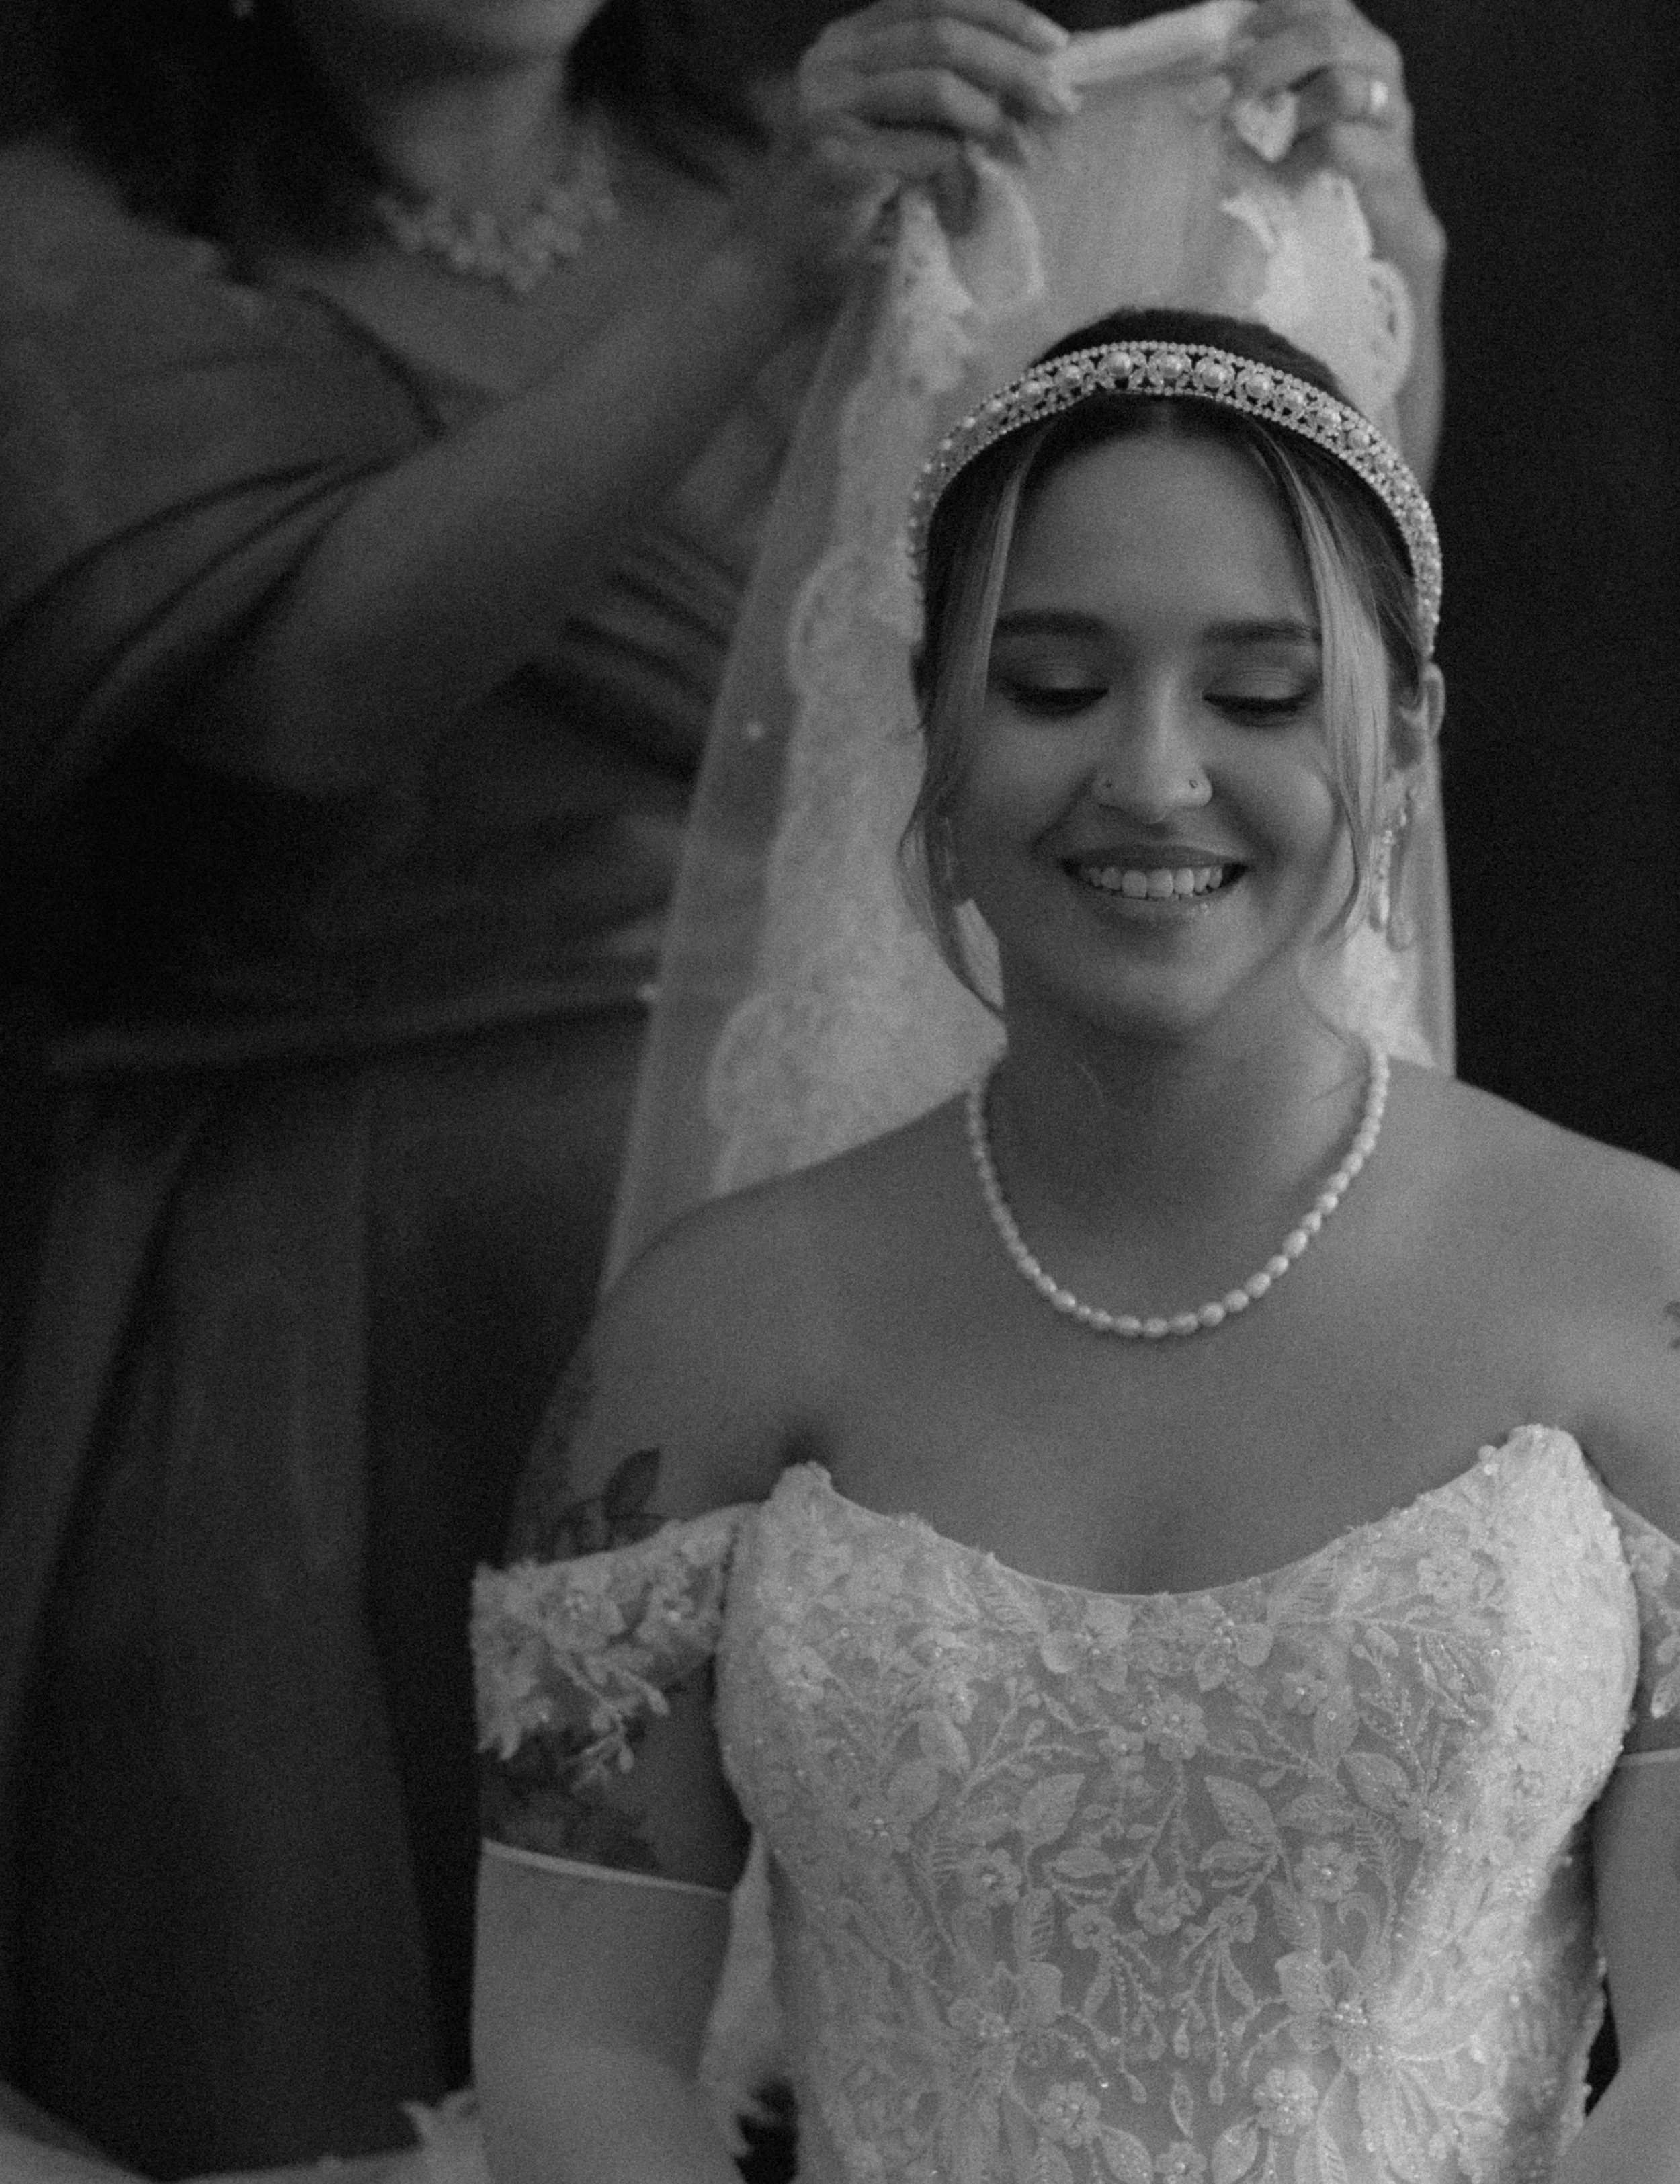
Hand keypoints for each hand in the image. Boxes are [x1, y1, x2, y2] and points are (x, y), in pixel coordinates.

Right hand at [738, 0, 1077, 314]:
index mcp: (846, 43)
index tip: (1055, 43)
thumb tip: (1027, 85)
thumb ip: (935, 95)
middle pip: (941, 35)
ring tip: (1023, 156)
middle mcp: (831, 63)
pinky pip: (925, 153)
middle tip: (1061, 102)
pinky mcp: (837, 162)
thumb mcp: (889, 130)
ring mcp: (828, 109)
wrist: (776, 267)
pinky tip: (964, 210)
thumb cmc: (844, 204)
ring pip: (936, 88)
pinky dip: (959, 180)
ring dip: (992, 122)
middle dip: (1012, 66)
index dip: (1000, 13)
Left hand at [1230, 0, 1445, 296]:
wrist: (1373, 234)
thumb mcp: (1279, 113)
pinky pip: (1343, 146)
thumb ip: (1252, 87)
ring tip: (1249, 143)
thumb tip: (1195, 81)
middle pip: (1326, 32)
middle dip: (1262, 62)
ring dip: (1285, 114)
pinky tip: (1281, 177)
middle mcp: (1374, 61)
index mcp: (1345, 37)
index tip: (1219, 40)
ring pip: (1342, 87)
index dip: (1265, 10)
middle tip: (1213, 96)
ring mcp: (1388, 111)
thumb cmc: (1314, 167)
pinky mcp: (1390, 164)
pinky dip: (1302, 160)